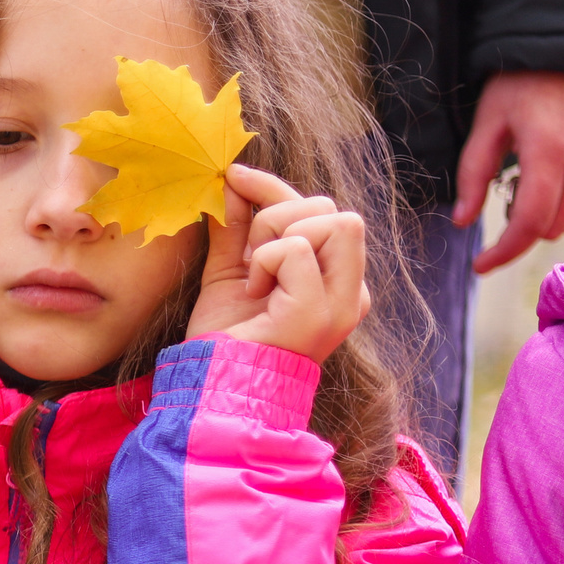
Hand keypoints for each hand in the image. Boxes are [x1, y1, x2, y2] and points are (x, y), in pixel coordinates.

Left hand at [186, 165, 370, 363]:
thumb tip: (233, 179)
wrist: (213, 385)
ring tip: (255, 279)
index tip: (234, 178)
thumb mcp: (230, 271)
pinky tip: (255, 293)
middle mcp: (350, 290)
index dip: (276, 189)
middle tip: (250, 260)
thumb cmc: (224, 337)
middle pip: (333, 209)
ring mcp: (342, 302)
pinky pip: (297, 248)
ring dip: (274, 238)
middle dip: (277, 218)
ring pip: (328, 220)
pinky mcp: (322, 311)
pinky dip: (266, 261)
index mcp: (335, 280)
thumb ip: (236, 228)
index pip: (322, 210)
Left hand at [454, 71, 563, 272]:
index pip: (528, 222)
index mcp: (547, 152)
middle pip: (552, 227)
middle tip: (503, 202)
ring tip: (530, 191)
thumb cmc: (519, 86)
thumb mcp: (486, 125)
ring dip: (549, 222)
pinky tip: (558, 193)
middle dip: (521, 231)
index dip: (503, 252)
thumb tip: (461, 221)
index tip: (480, 266)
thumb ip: (473, 174)